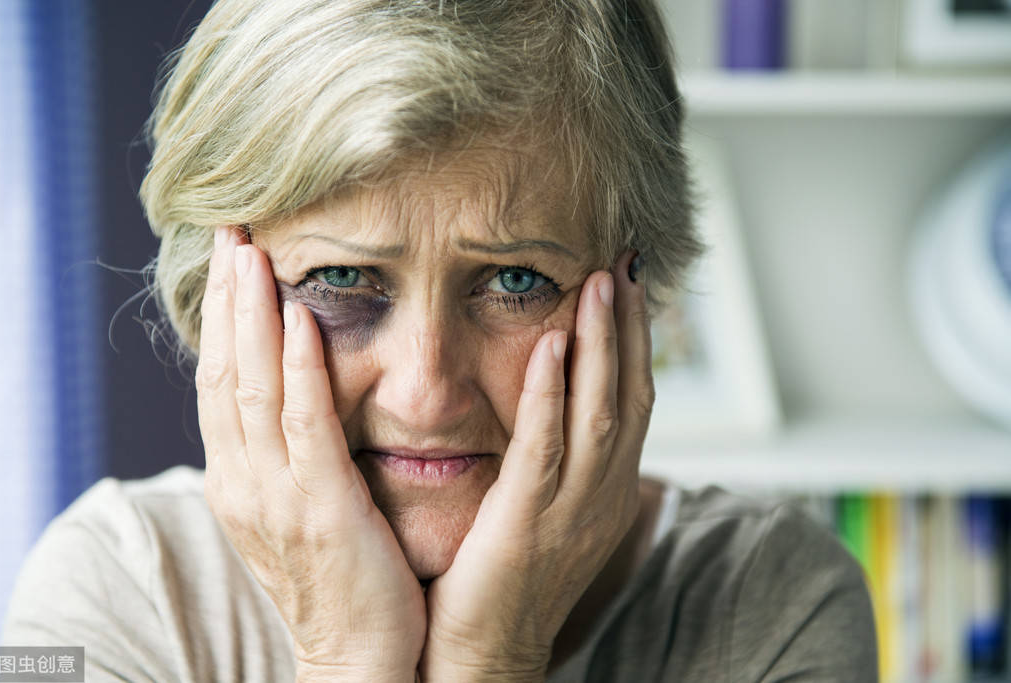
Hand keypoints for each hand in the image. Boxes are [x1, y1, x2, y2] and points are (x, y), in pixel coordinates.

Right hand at [196, 226, 424, 681]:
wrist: (359, 658)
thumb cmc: (341, 580)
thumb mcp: (299, 511)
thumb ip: (291, 455)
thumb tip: (296, 397)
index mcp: (240, 481)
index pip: (220, 383)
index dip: (222, 320)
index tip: (232, 262)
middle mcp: (245, 482)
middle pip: (224, 373)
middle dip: (227, 301)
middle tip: (231, 234)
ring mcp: (278, 496)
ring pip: (254, 389)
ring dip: (253, 317)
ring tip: (254, 254)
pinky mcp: (321, 508)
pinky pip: (306, 427)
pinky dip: (300, 370)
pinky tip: (302, 321)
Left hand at [418, 250, 651, 680]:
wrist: (486, 654)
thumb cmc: (505, 580)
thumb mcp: (546, 511)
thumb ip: (555, 458)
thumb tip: (549, 401)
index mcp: (607, 491)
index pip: (634, 401)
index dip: (635, 342)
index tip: (627, 286)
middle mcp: (602, 496)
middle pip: (630, 396)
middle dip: (629, 328)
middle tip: (624, 264)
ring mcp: (571, 510)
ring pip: (600, 413)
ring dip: (601, 346)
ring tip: (599, 284)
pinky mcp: (527, 521)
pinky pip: (546, 448)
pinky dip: (552, 395)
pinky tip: (550, 347)